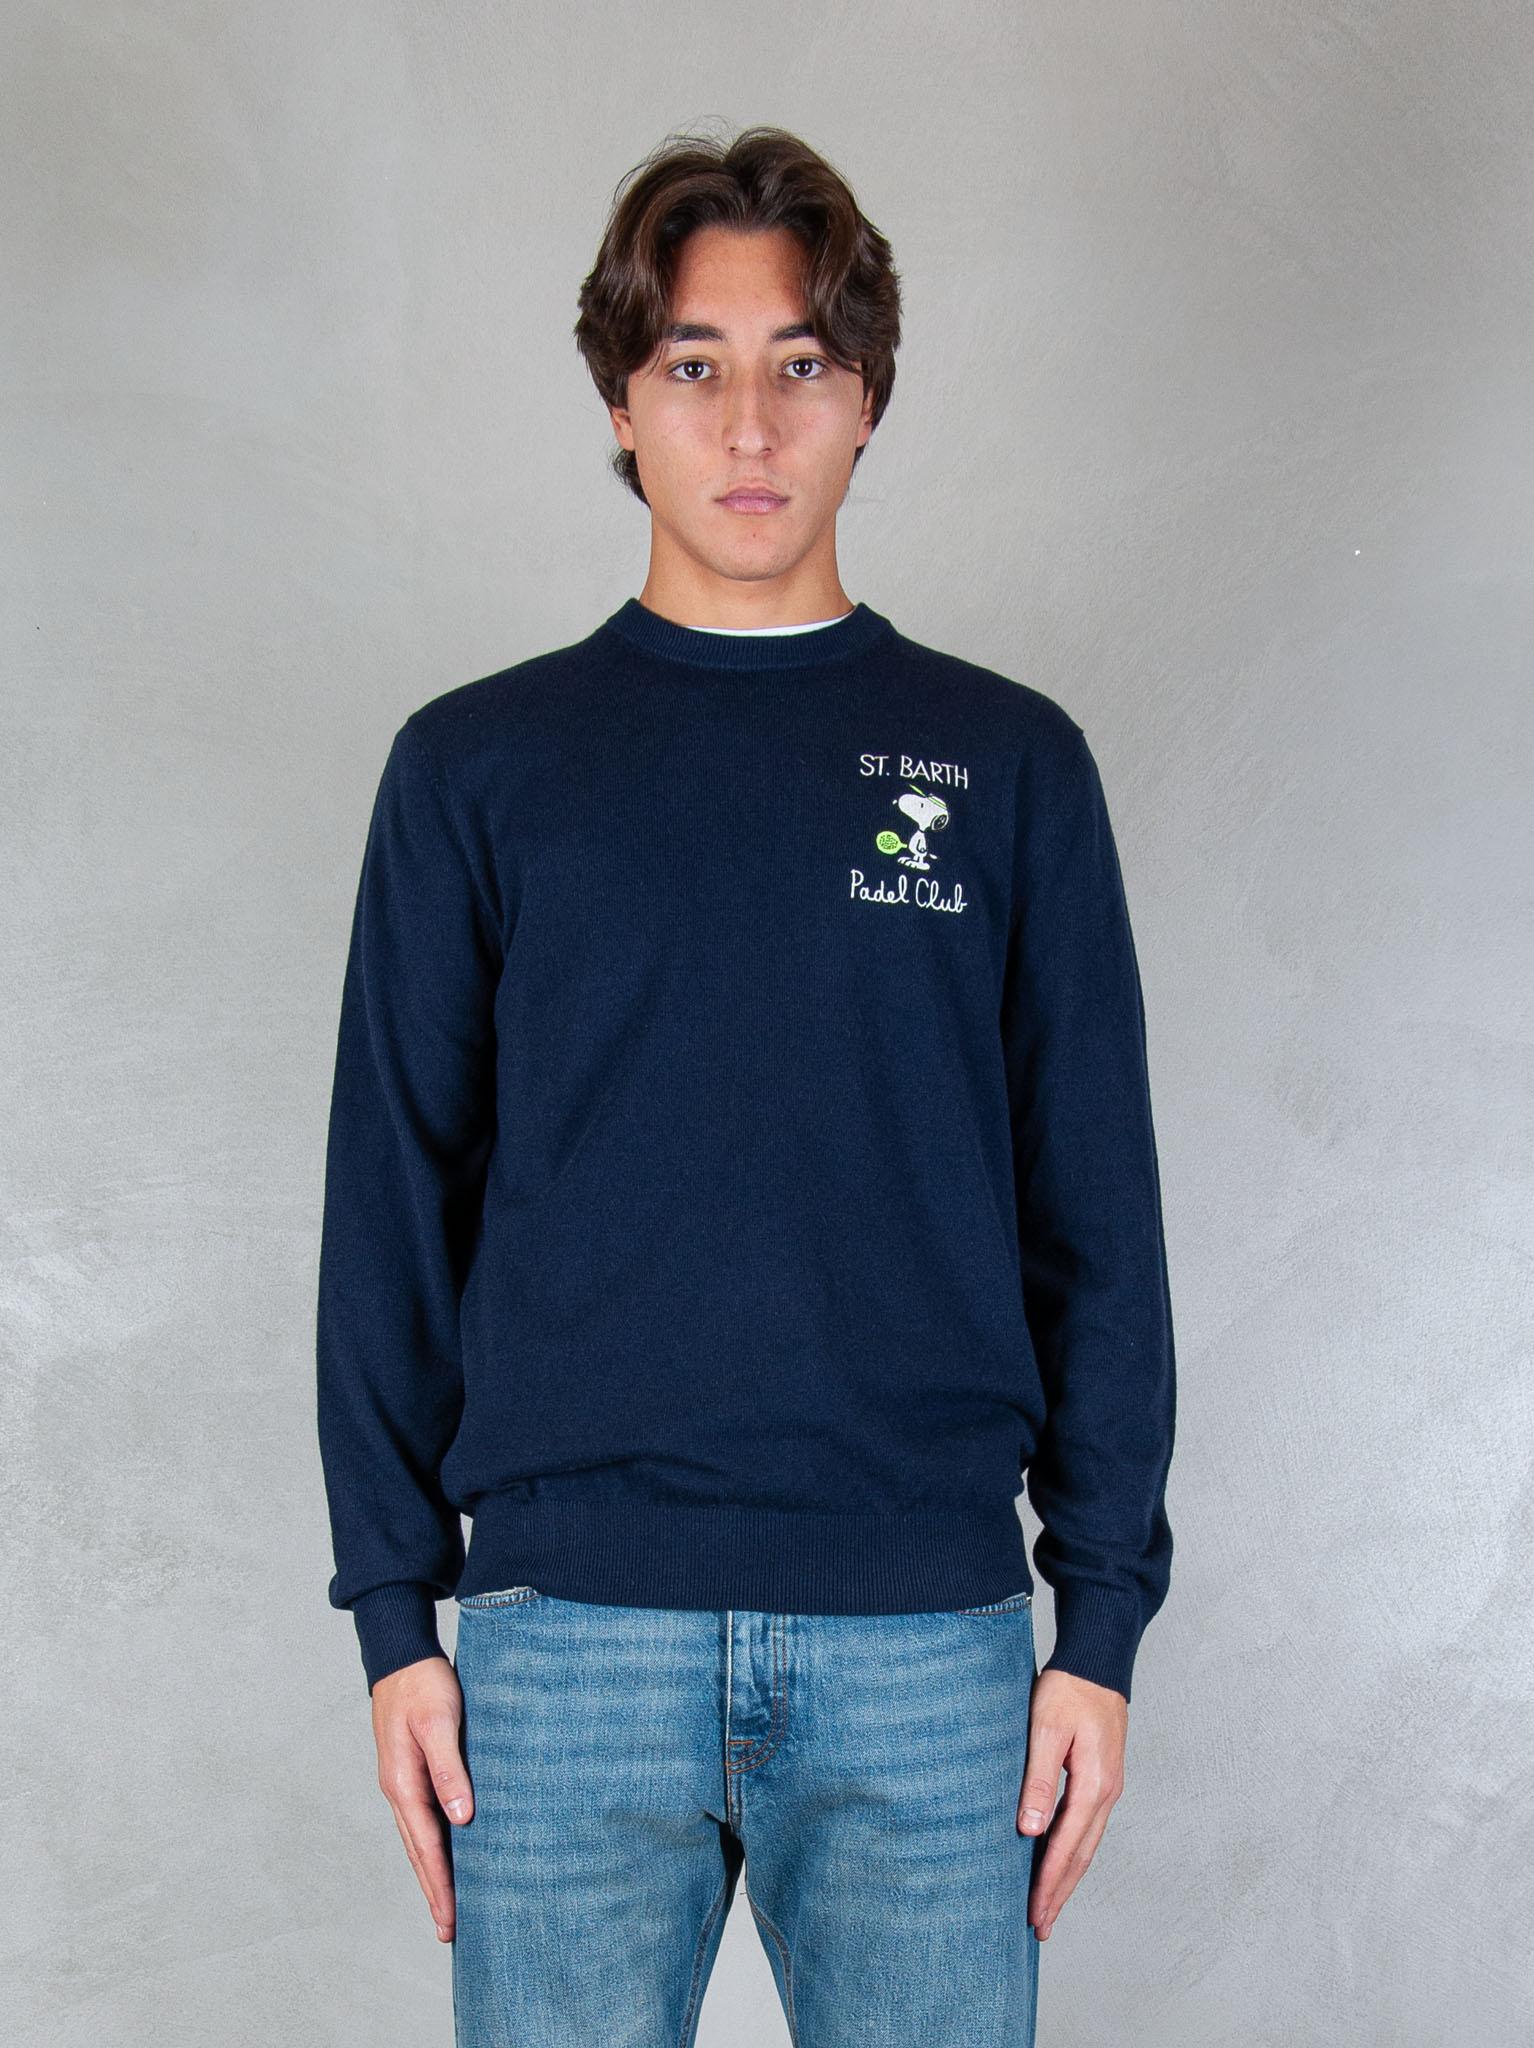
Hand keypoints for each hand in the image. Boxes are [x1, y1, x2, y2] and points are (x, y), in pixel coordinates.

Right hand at [371, 1655, 475, 1943]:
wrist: (402, 1655)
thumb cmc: (424, 1685)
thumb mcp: (440, 1722)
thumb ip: (449, 1769)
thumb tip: (462, 1819)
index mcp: (403, 1784)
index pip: (426, 1847)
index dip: (440, 1885)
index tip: (452, 1920)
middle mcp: (399, 1790)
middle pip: (419, 1852)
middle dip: (434, 1892)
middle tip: (449, 1933)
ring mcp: (404, 1782)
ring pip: (420, 1839)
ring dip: (433, 1873)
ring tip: (448, 1907)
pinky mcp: (413, 1771)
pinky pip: (424, 1819)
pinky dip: (434, 1845)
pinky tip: (447, 1854)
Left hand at [1017, 1668, 1127, 1939]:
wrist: (1097, 1661)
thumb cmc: (1069, 1690)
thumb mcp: (1047, 1730)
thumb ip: (1039, 1779)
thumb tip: (1029, 1830)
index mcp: (1095, 1785)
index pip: (1067, 1846)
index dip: (1049, 1882)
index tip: (1034, 1913)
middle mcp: (1107, 1792)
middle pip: (1082, 1854)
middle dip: (1060, 1892)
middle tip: (1040, 1927)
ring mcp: (1108, 1787)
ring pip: (1086, 1843)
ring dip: (1067, 1877)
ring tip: (1048, 1906)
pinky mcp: (1101, 1778)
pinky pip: (1086, 1826)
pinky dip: (1072, 1851)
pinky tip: (1059, 1861)